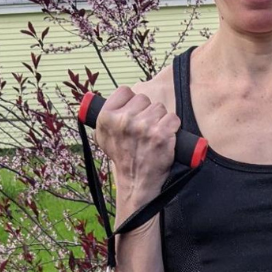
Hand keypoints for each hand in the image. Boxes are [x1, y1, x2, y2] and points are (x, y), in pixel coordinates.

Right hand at [93, 86, 177, 213]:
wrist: (136, 181)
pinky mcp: (162, 135)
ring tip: (153, 134)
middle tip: (144, 129)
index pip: (125, 91)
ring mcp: (144, 127)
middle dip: (146, 111)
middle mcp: (124, 120)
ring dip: (160, 119)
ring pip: (160, 108)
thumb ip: (104, 117)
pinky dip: (172, 126)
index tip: (133, 113)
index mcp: (106, 117)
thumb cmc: (121, 157)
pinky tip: (165, 137)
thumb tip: (98, 101)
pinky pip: (173, 118)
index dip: (131, 101)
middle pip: (144, 99)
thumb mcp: (102, 136)